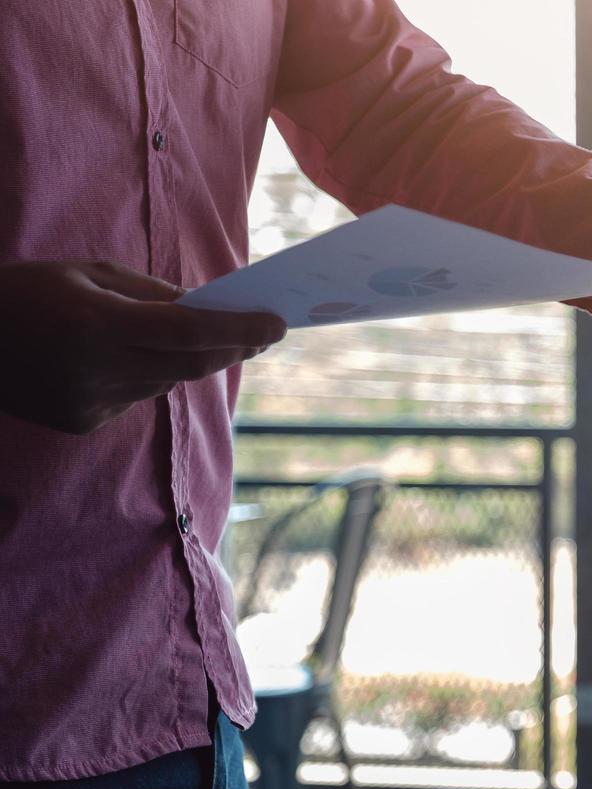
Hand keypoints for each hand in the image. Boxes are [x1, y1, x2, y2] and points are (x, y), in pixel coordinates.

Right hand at [0, 261, 285, 433]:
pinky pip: (137, 397)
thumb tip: (205, 310)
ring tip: (203, 336)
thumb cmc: (22, 292)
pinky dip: (147, 375)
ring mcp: (90, 403)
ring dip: (188, 360)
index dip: (240, 330)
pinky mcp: (84, 424)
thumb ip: (148, 292)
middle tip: (263, 333)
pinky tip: (129, 358)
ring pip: (166, 382)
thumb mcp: (83, 272)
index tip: (279, 325)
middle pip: (190, 364)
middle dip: (233, 348)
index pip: (189, 331)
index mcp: (96, 323)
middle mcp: (97, 369)